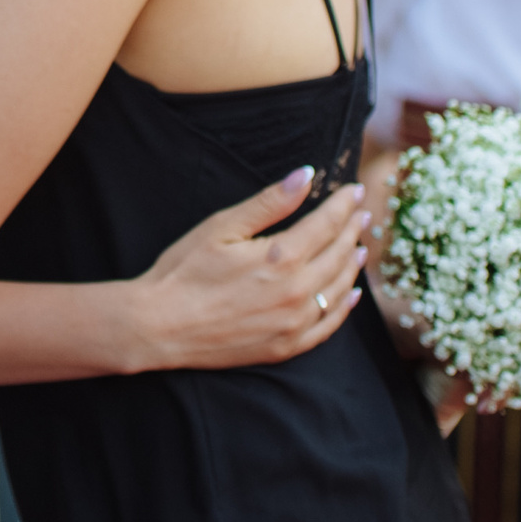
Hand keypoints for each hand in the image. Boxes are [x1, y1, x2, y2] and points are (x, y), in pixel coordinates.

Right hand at [125, 168, 367, 370]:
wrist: (159, 326)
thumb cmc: (183, 271)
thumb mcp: (221, 227)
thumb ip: (269, 203)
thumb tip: (306, 175)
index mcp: (281, 257)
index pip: (326, 224)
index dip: (343, 204)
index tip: (355, 190)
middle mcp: (298, 291)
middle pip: (338, 254)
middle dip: (352, 230)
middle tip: (361, 214)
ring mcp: (295, 323)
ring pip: (340, 289)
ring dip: (352, 265)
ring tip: (359, 247)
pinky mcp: (288, 346)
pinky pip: (329, 325)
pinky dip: (345, 306)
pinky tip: (350, 294)